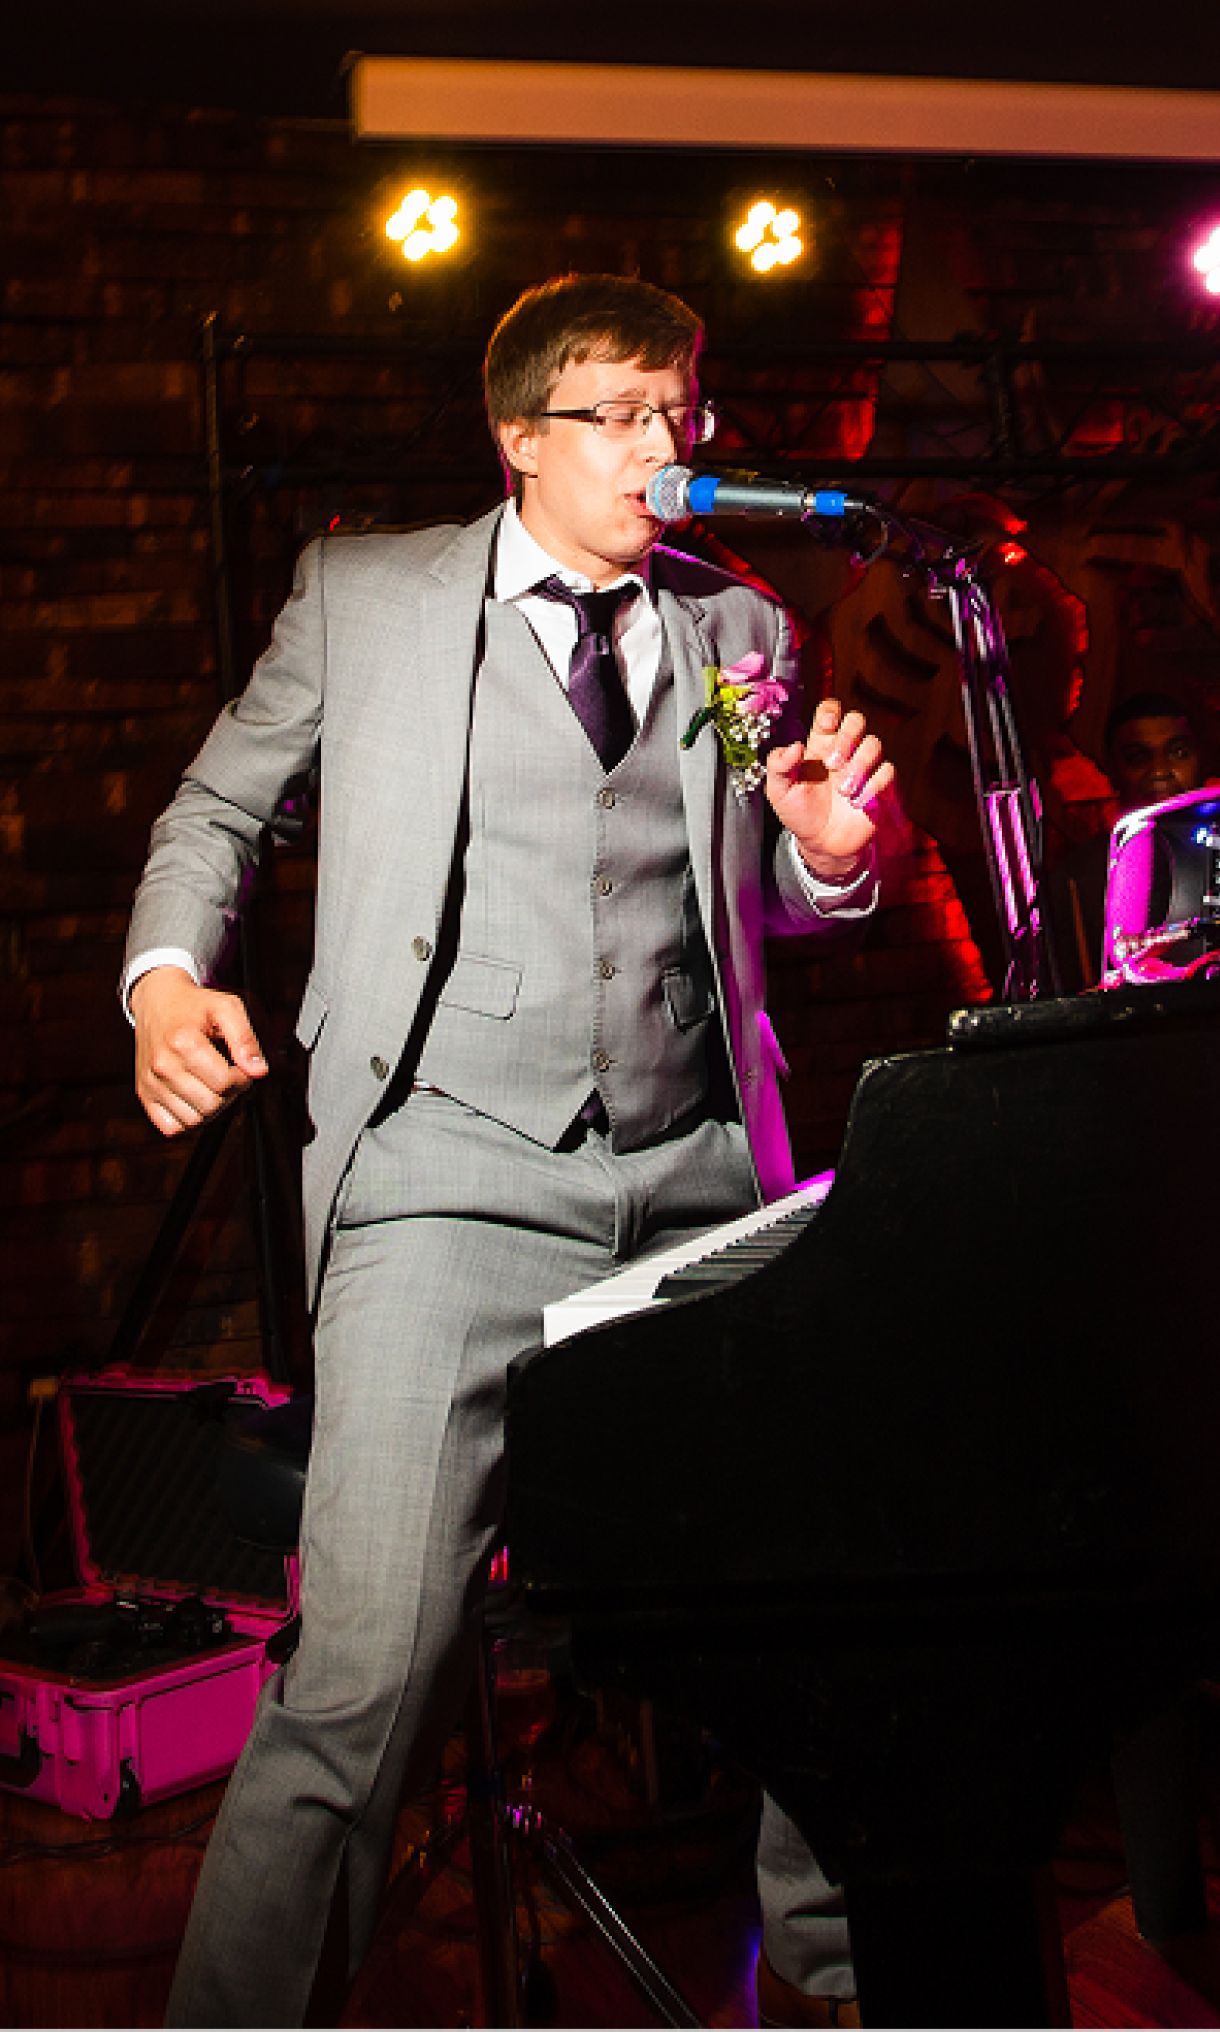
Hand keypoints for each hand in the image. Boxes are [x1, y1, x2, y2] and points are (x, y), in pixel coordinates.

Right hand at [131, 967, 267, 1137]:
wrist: (158, 1001)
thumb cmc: (193, 1005)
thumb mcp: (227, 1008)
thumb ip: (246, 1039)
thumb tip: (259, 1071)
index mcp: (184, 1043)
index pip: (225, 1083)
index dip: (242, 1079)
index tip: (239, 1067)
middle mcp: (163, 1065)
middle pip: (211, 1105)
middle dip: (228, 1094)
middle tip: (227, 1076)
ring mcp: (151, 1083)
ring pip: (194, 1121)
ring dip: (211, 1109)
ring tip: (211, 1085)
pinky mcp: (144, 1094)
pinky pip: (171, 1127)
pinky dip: (188, 1120)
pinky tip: (195, 1099)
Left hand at [765, 698, 893, 879]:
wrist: (819, 844)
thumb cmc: (799, 813)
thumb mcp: (778, 791)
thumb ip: (778, 765)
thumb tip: (794, 746)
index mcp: (819, 745)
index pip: (830, 712)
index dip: (831, 711)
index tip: (825, 725)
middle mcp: (843, 751)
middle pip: (857, 720)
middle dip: (847, 736)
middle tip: (832, 764)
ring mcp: (862, 767)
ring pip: (874, 744)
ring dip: (859, 765)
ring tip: (843, 792)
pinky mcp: (877, 786)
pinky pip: (887, 771)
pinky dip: (873, 785)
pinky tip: (856, 802)